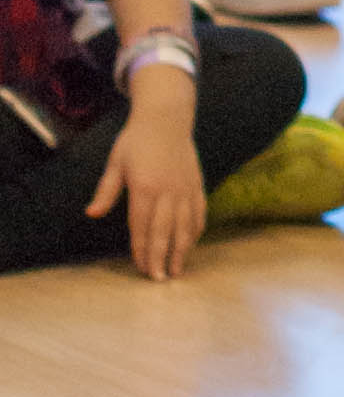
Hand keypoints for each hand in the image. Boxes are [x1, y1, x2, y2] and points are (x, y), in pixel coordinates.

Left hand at [86, 86, 207, 278]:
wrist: (166, 117)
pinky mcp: (197, 183)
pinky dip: (196, 229)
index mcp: (145, 187)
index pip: (142, 226)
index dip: (141, 250)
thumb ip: (106, 191)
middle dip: (161, 257)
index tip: (141, 268)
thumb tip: (91, 214)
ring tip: (177, 270)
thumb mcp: (116, 163)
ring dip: (181, 249)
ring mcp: (185, 187)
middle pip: (165, 231)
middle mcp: (168, 190)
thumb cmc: (136, 140)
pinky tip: (191, 243)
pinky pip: (199, 211)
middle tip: (159, 279)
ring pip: (185, 225)